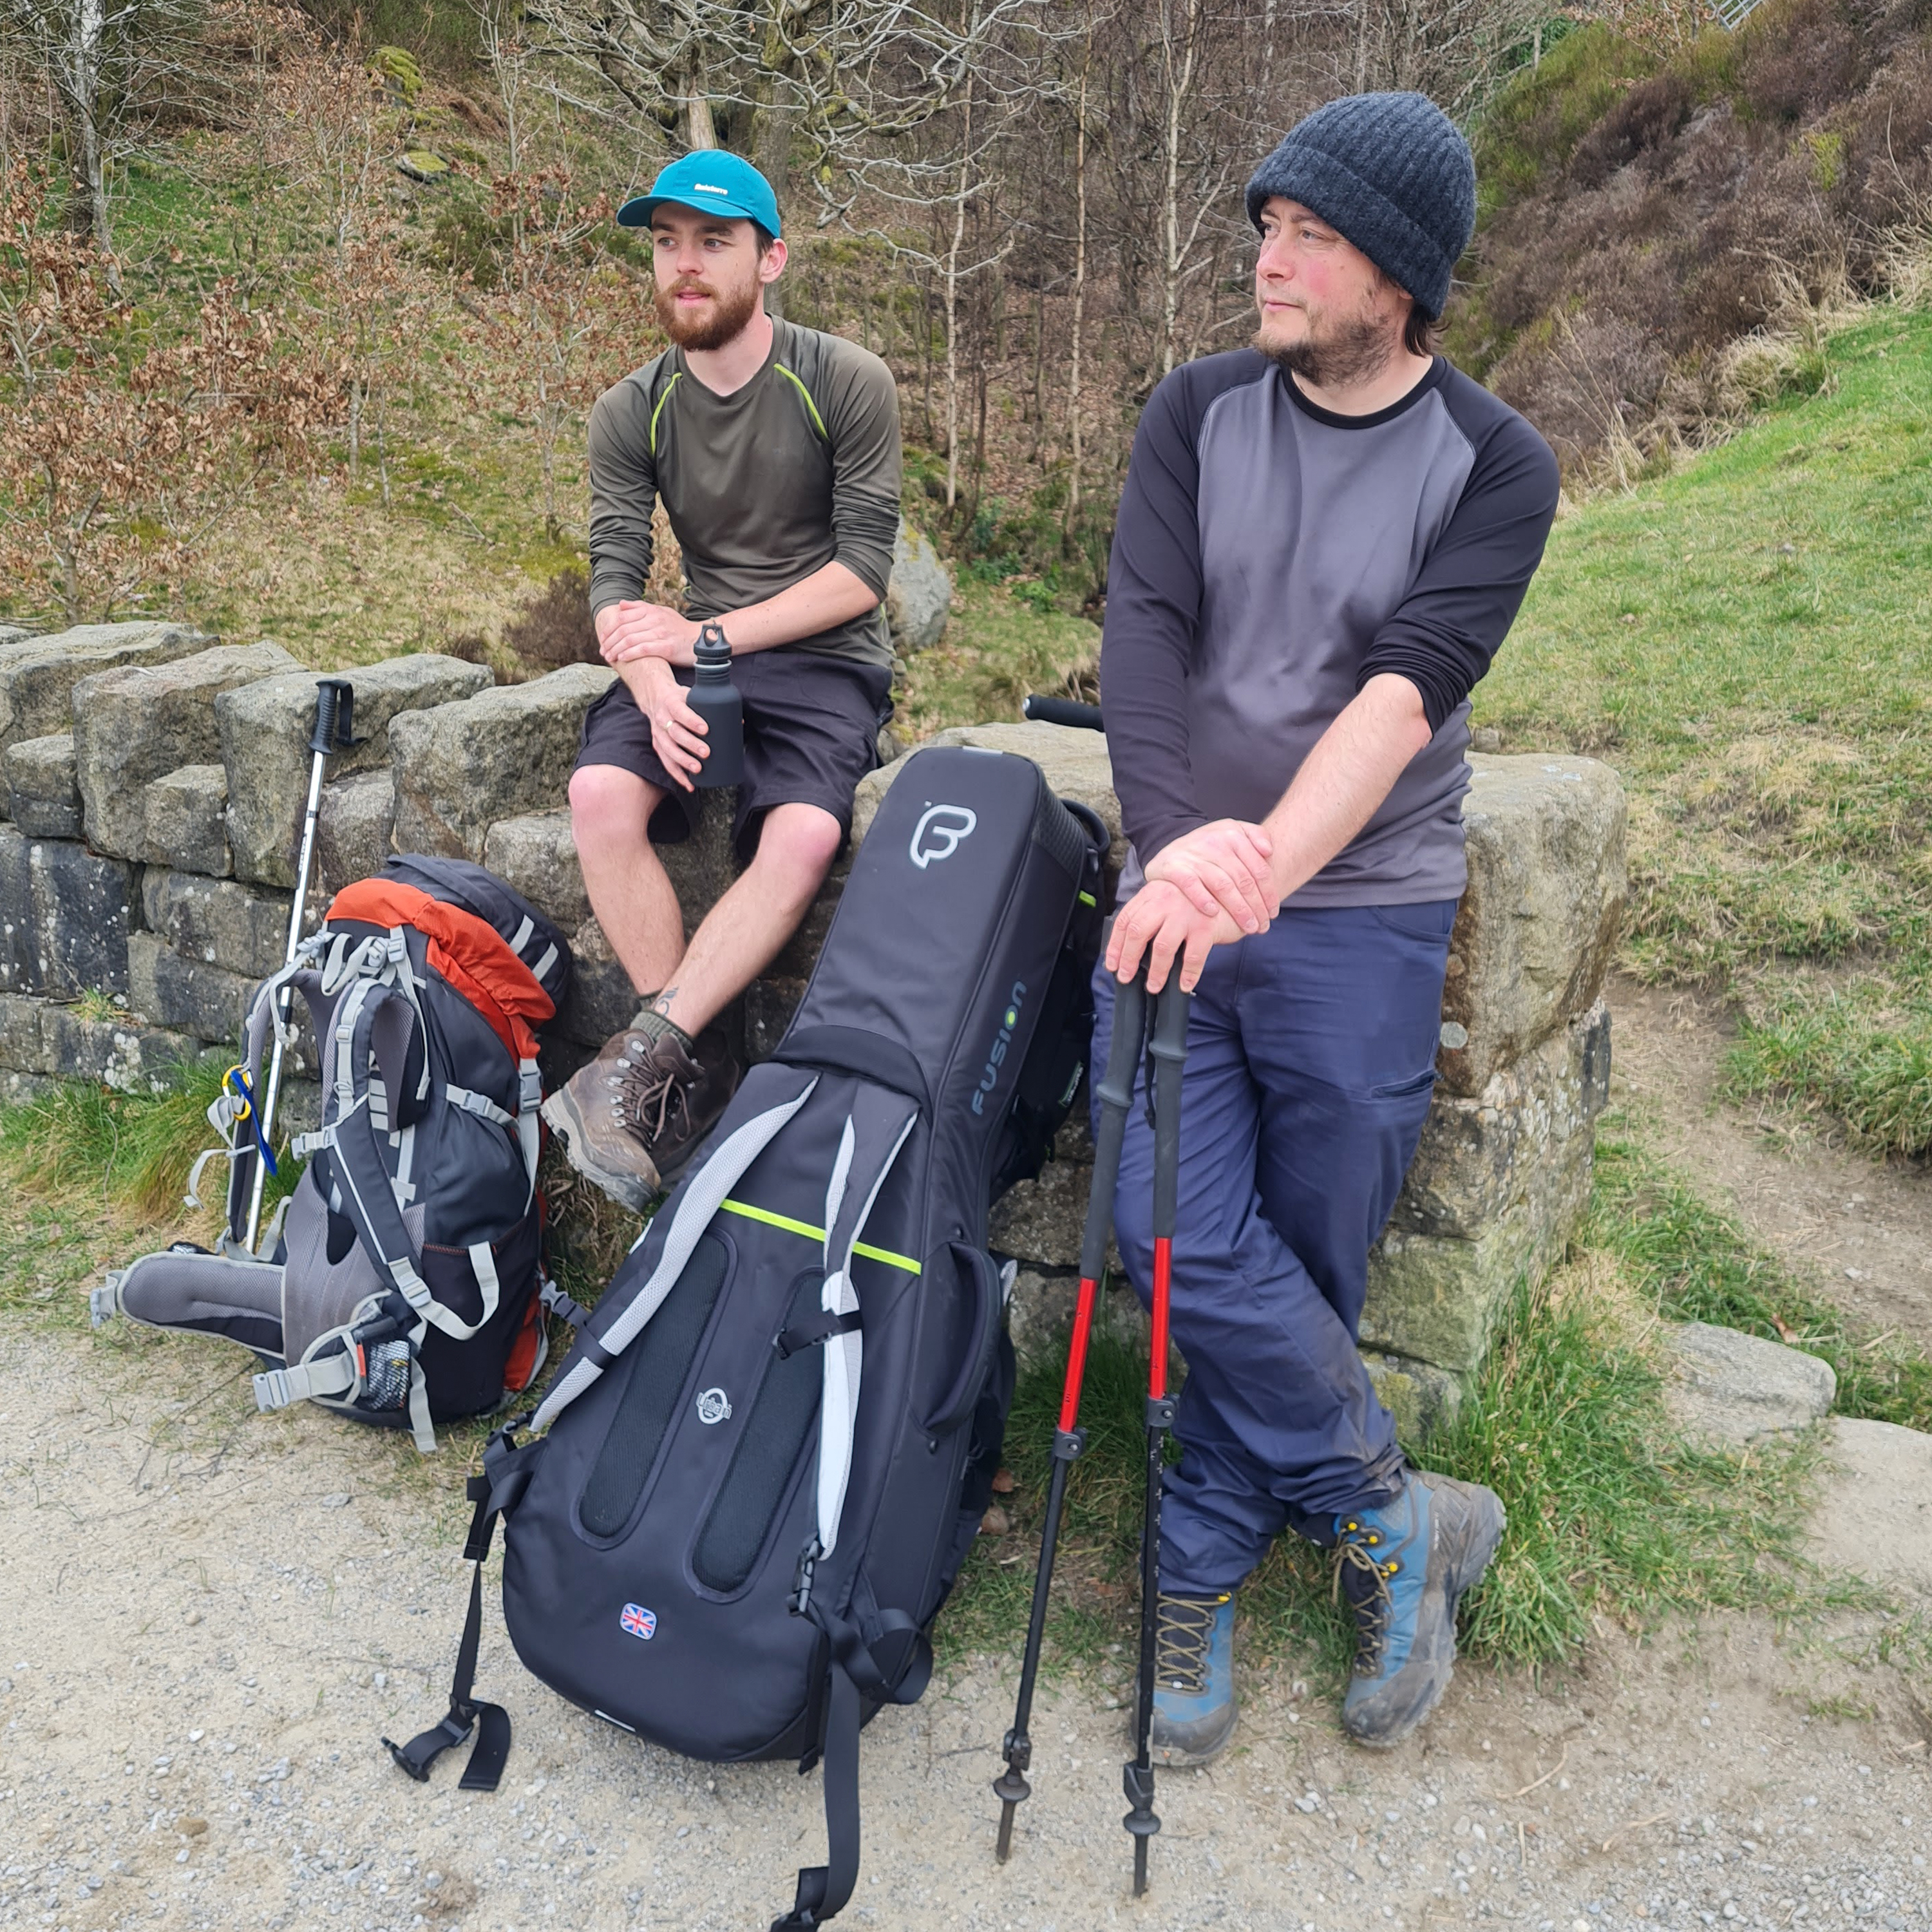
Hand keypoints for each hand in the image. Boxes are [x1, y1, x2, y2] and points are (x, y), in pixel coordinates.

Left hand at [597, 599, 699, 665]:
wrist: (700, 639)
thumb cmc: (679, 628)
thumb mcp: (661, 612)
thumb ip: (640, 607)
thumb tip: (620, 604)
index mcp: (651, 610)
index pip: (622, 617)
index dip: (609, 628)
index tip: (603, 639)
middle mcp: (655, 619)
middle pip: (624, 629)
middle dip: (609, 642)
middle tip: (603, 651)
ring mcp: (661, 633)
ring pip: (631, 640)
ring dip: (616, 650)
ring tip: (609, 657)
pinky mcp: (667, 647)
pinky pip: (643, 649)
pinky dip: (630, 654)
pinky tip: (622, 658)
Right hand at [625, 659, 707, 789]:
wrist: (655, 697)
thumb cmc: (680, 698)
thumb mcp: (692, 694)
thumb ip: (712, 705)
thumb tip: (739, 721)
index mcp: (671, 703)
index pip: (680, 711)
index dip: (692, 721)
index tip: (706, 729)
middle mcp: (662, 719)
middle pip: (675, 733)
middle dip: (691, 744)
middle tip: (706, 752)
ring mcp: (658, 734)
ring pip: (669, 750)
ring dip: (683, 761)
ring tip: (698, 769)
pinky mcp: (658, 746)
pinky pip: (666, 762)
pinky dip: (678, 775)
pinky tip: (689, 783)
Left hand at [1104, 879, 1243, 993]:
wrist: (1237, 893)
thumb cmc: (1201, 902)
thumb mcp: (1172, 901)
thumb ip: (1153, 916)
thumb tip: (1133, 951)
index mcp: (1153, 893)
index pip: (1126, 920)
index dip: (1115, 945)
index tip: (1112, 964)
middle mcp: (1166, 900)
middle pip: (1138, 932)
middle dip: (1128, 959)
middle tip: (1126, 977)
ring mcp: (1186, 912)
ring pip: (1162, 947)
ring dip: (1156, 971)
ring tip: (1153, 986)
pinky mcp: (1206, 925)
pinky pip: (1192, 956)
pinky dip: (1188, 974)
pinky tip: (1184, 985)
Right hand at [1143, 819, 1276, 934]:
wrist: (1170, 852)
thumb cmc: (1209, 849)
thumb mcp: (1233, 833)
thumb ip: (1256, 835)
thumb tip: (1269, 850)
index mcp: (1232, 834)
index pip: (1258, 868)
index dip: (1269, 893)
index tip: (1273, 913)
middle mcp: (1213, 841)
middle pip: (1243, 879)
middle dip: (1256, 906)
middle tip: (1263, 926)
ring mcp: (1192, 854)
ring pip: (1222, 884)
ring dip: (1238, 909)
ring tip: (1248, 927)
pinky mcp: (1172, 867)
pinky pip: (1190, 884)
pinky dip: (1202, 898)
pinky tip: (1213, 913)